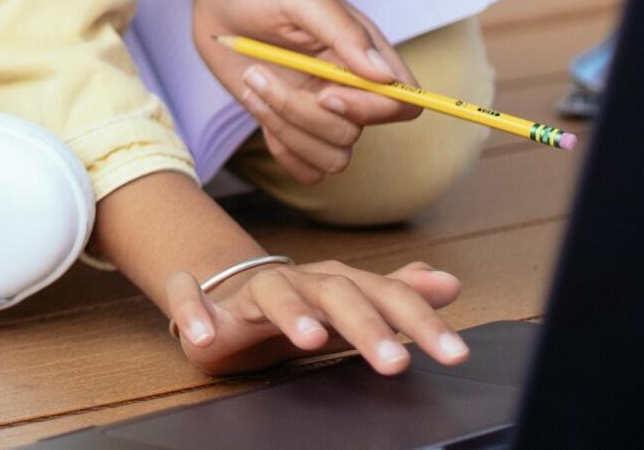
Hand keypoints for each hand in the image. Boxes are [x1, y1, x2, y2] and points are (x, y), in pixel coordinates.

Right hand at [166, 258, 468, 377]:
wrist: (228, 297)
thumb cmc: (299, 308)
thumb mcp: (351, 304)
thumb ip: (398, 296)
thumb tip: (450, 282)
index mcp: (335, 283)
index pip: (385, 296)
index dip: (421, 322)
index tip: (454, 352)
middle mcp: (297, 281)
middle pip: (335, 294)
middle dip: (366, 327)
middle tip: (394, 362)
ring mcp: (250, 291)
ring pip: (271, 292)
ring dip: (290, 312)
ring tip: (310, 340)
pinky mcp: (203, 304)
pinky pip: (189, 299)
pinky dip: (192, 312)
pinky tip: (202, 337)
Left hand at [193, 0, 417, 185]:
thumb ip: (343, 31)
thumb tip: (383, 76)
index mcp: (364, 54)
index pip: (402, 103)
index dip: (373, 110)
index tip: (326, 94)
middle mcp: (349, 88)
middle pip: (355, 133)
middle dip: (302, 113)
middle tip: (258, 72)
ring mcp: (320, 110)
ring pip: (331, 157)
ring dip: (285, 127)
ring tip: (250, 82)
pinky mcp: (292, 125)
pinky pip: (306, 168)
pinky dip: (281, 148)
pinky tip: (255, 105)